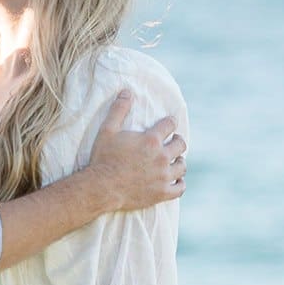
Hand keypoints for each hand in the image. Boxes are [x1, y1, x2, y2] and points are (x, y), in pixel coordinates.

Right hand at [86, 90, 185, 211]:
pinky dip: (180, 183)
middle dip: (177, 141)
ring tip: (175, 161)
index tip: (169, 123)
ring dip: (179, 161)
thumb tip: (127, 91)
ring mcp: (163, 176)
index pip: (169, 125)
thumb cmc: (103, 158)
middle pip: (180, 144)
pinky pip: (180, 188)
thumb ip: (119, 110)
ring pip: (182, 166)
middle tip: (173, 141)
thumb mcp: (107, 130)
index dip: (170, 122)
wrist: (101, 188)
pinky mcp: (162, 193)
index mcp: (151, 140)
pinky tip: (175, 180)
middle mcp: (161, 157)